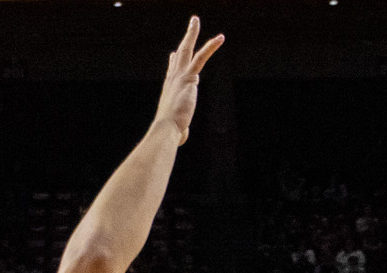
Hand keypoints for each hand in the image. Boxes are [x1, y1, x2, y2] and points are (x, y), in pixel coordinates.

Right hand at [153, 17, 224, 146]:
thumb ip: (181, 131)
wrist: (166, 129)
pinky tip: (220, 38)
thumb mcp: (177, 131)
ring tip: (195, 20)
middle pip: (179, 55)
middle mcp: (172, 80)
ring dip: (191, 33)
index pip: (171, 72)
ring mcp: (179, 76)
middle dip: (185, 39)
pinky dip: (211, 47)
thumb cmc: (171, 134)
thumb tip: (181, 138)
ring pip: (187, 50)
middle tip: (191, 25)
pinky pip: (201, 57)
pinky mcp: (189, 77)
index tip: (174, 54)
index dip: (173, 62)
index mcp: (170, 91)